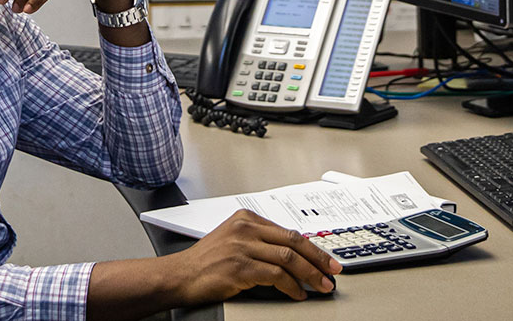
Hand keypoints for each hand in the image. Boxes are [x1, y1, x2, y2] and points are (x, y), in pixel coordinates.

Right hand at [166, 209, 341, 303]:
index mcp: (246, 218)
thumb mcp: (233, 241)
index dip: (313, 247)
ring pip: (289, 259)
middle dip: (318, 259)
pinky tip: (297, 294)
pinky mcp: (240, 267)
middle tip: (333, 271)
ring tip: (320, 286)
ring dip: (310, 275)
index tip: (327, 259)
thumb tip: (293, 255)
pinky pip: (276, 276)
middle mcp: (246, 229)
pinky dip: (292, 287)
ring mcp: (242, 247)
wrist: (179, 275)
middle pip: (294, 242)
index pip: (289, 231)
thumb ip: (260, 242)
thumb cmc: (205, 262)